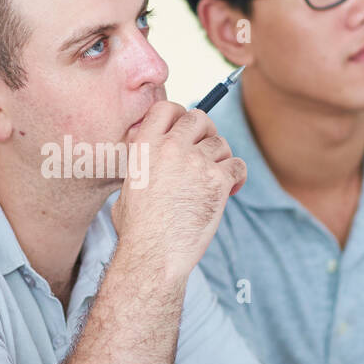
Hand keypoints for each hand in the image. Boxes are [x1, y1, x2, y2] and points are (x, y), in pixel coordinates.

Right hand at [111, 101, 244, 282]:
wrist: (154, 254)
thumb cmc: (137, 230)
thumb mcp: (126, 188)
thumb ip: (141, 167)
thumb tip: (146, 160)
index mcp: (145, 146)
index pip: (166, 108)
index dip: (179, 114)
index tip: (184, 127)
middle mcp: (172, 148)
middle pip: (199, 118)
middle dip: (206, 130)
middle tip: (207, 148)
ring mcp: (196, 162)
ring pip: (221, 143)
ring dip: (221, 157)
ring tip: (215, 177)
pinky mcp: (218, 180)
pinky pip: (237, 165)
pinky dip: (237, 176)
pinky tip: (231, 188)